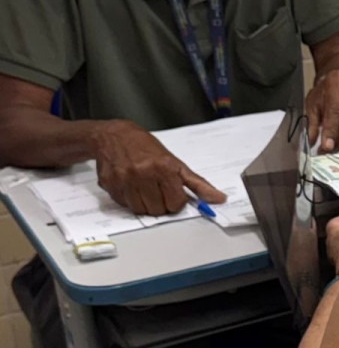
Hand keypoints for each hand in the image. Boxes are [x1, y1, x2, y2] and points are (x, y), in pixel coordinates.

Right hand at [92, 120, 226, 216]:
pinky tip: (131, 187)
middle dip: (161, 204)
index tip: (174, 193)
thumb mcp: (176, 162)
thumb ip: (197, 183)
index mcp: (164, 167)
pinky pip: (124, 206)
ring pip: (141, 211)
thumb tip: (219, 198)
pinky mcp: (109, 185)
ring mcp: (124, 180)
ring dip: (145, 205)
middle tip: (158, 190)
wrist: (114, 136)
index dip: (177, 201)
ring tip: (145, 188)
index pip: (176, 202)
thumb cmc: (147, 148)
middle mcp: (143, 173)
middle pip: (158, 210)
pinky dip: (130, 200)